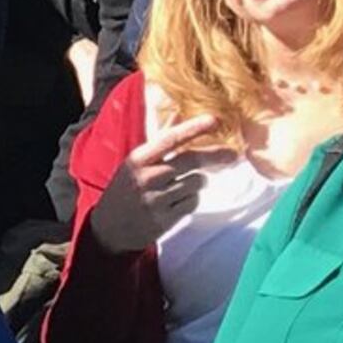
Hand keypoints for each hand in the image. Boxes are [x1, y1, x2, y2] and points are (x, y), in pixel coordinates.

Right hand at [84, 115, 232, 253]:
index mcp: (138, 159)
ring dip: (197, 182)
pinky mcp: (165, 219)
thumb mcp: (135, 164)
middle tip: (233, 154)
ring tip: (183, 185)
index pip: (170, 139)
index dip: (193, 128)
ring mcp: (156, 199)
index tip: (214, 120)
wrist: (109, 228)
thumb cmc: (125, 190)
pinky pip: (193, 202)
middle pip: (191, 161)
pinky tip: (177, 202)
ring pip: (196, 183)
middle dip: (216, 156)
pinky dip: (191, 200)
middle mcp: (146, 177)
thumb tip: (177, 114)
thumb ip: (158, 143)